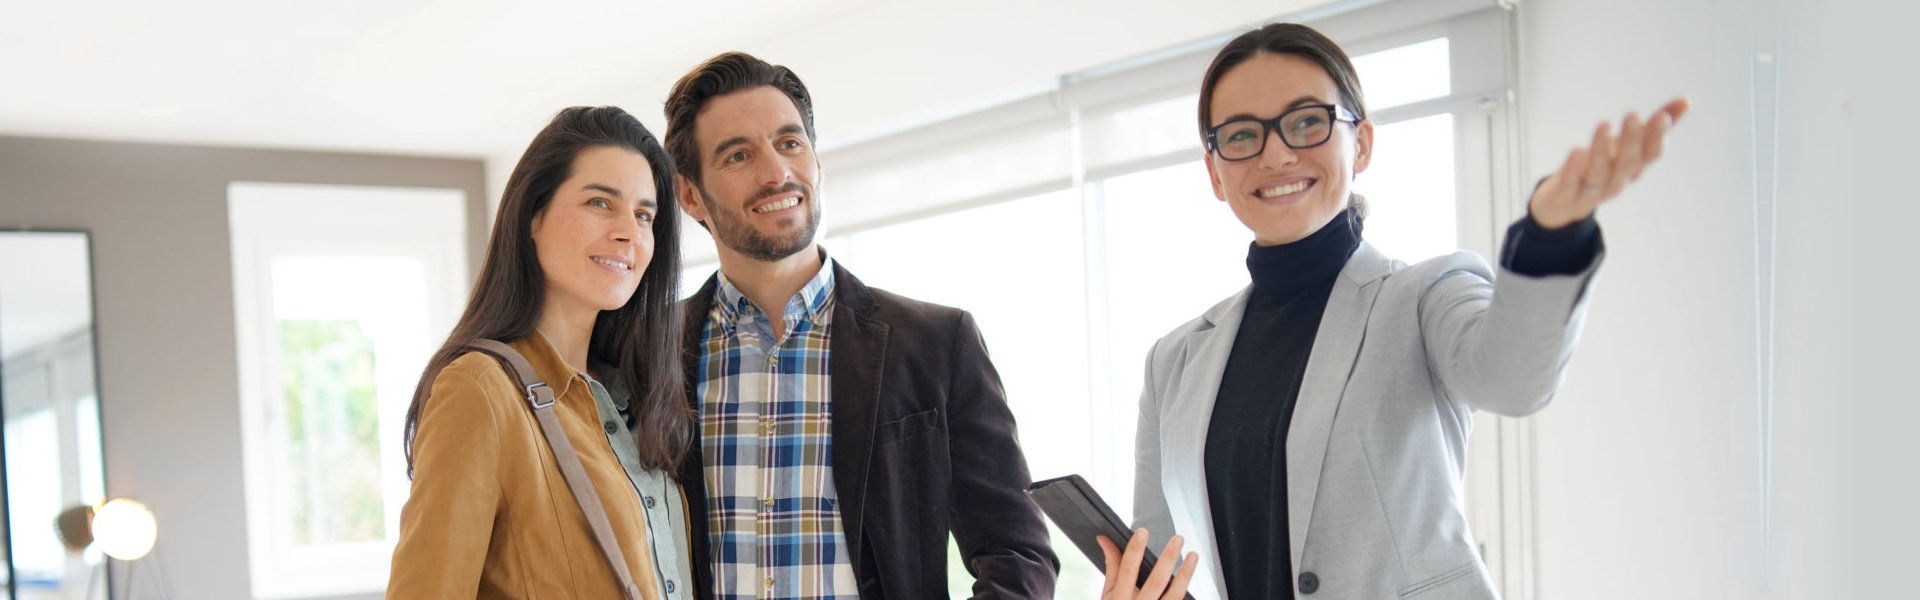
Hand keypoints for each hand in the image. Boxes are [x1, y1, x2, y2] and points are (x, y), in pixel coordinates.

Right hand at [1098, 528, 1198, 599]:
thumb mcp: (1109, 594)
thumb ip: (1111, 567)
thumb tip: (1105, 539)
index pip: (1127, 572)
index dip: (1134, 551)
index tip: (1142, 532)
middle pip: (1156, 582)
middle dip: (1168, 559)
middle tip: (1178, 539)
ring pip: (1174, 595)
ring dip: (1186, 574)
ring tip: (1193, 555)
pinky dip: (1185, 591)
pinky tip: (1192, 578)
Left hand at [1529, 97, 1689, 228]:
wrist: (1561, 205)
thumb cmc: (1601, 167)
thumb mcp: (1625, 146)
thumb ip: (1652, 127)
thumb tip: (1686, 101)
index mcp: (1632, 168)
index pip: (1651, 155)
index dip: (1657, 138)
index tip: (1662, 117)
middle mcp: (1616, 181)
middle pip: (1628, 164)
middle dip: (1632, 141)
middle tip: (1633, 114)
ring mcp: (1591, 192)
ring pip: (1600, 174)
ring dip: (1602, 150)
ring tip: (1604, 124)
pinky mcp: (1566, 196)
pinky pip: (1571, 184)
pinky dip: (1574, 169)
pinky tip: (1576, 151)